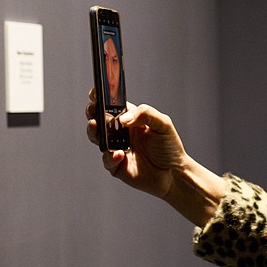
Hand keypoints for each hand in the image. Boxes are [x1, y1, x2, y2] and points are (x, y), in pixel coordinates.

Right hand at [86, 90, 224, 224]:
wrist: (174, 173)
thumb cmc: (169, 147)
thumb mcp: (163, 124)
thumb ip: (145, 114)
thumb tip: (123, 118)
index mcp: (130, 119)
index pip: (112, 105)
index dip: (101, 98)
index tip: (95, 93)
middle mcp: (120, 133)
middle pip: (99, 119)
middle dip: (92, 112)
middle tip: (93, 110)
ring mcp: (116, 148)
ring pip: (97, 138)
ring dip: (94, 131)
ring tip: (95, 125)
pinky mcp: (116, 166)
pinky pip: (107, 160)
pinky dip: (110, 156)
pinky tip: (120, 154)